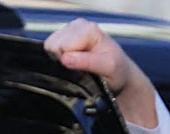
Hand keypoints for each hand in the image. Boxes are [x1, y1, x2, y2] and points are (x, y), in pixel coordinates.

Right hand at [44, 17, 158, 127]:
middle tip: (82, 66)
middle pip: (53, 45)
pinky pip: (50, 49)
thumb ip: (87, 62)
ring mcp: (70, 30)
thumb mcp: (107, 68)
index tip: (84, 67)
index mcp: (88, 29)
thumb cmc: (116, 70)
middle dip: (64, 59)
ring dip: (62, 59)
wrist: (119, 72)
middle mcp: (78, 25)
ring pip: (50, 47)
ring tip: (79, 63)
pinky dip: (59, 58)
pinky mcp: (64, 37)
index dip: (69, 61)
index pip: (63, 47)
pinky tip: (73, 60)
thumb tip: (65, 58)